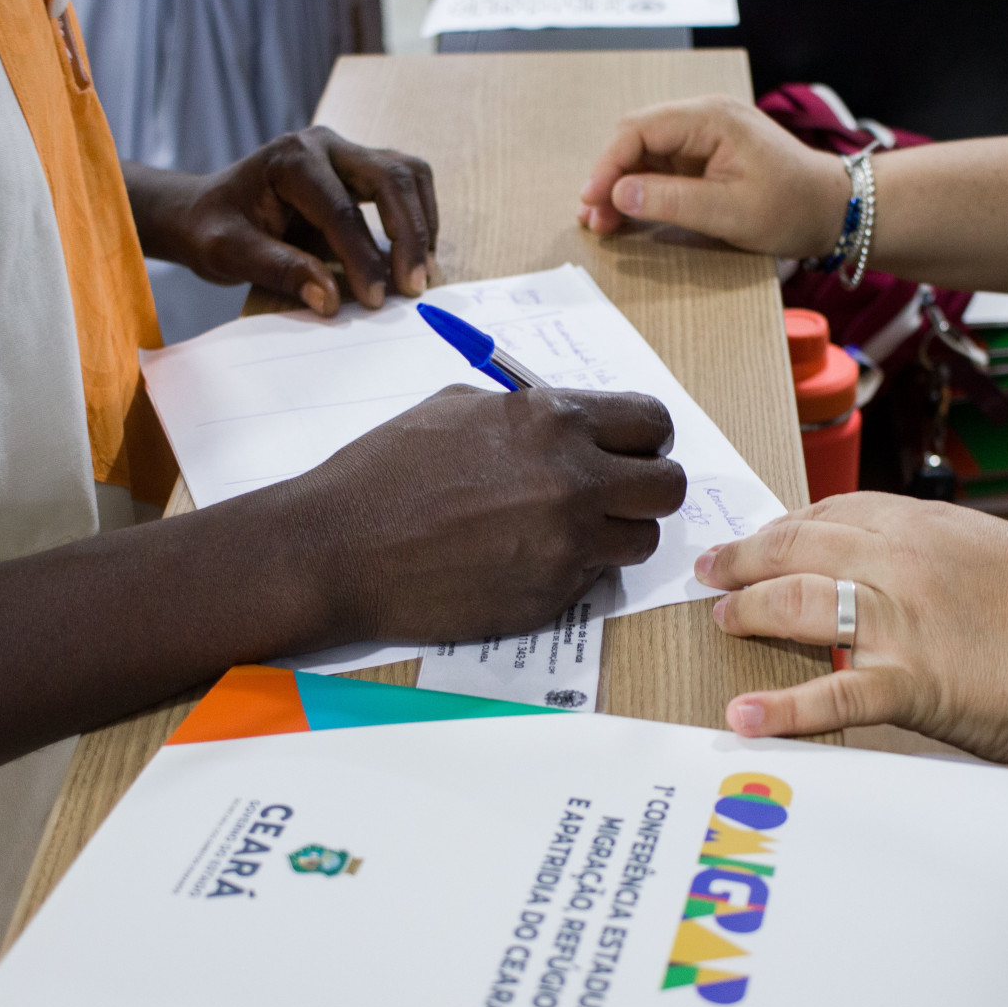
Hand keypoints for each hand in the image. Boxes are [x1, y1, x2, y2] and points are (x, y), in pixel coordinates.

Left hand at [126, 127, 437, 315]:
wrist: (205, 210)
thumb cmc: (213, 229)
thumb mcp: (229, 253)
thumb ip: (279, 270)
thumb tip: (330, 299)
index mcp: (290, 159)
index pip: (341, 209)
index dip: (362, 258)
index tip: (374, 300)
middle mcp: (324, 144)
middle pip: (390, 178)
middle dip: (408, 236)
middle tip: (412, 288)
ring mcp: (346, 152)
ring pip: (408, 173)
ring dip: (422, 223)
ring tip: (422, 272)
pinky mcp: (360, 169)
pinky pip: (407, 183)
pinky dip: (420, 217)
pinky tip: (416, 255)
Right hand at [265, 386, 686, 644]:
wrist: (339, 547)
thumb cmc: (387, 472)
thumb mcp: (459, 408)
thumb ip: (528, 414)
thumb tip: (571, 425)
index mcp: (552, 421)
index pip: (651, 421)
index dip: (645, 437)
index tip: (631, 449)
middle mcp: (572, 481)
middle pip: (668, 487)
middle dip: (646, 488)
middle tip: (614, 494)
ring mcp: (566, 546)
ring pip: (640, 541)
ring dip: (615, 534)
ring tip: (565, 530)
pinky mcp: (550, 597)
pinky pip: (592, 580)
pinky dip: (571, 571)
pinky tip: (520, 559)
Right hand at [577, 95, 850, 257]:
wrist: (832, 209)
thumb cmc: (791, 207)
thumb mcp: (730, 211)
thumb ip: (670, 201)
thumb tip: (618, 195)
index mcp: (711, 118)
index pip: (639, 130)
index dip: (608, 165)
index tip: (591, 200)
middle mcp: (704, 118)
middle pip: (636, 139)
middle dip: (609, 177)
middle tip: (592, 218)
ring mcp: (704, 136)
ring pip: (645, 155)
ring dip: (621, 187)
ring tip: (604, 223)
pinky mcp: (706, 156)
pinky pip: (662, 168)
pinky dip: (641, 191)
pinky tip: (628, 215)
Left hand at [694, 494, 1007, 762]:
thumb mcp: (982, 545)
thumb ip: (921, 547)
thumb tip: (872, 558)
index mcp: (919, 523)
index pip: (825, 514)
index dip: (781, 530)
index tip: (756, 544)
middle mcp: (899, 562)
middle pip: (795, 551)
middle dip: (742, 562)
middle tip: (712, 574)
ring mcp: (899, 622)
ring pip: (797, 605)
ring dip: (747, 613)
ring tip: (721, 622)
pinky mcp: (910, 683)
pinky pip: (830, 694)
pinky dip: (782, 710)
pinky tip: (743, 718)